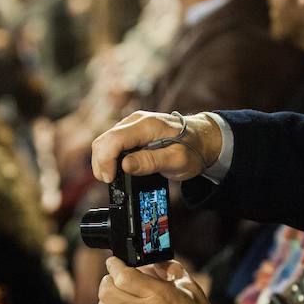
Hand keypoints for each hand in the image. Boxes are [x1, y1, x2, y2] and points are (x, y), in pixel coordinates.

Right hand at [91, 111, 221, 182]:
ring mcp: (131, 124)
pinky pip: (112, 143)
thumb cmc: (192, 149)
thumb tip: (125, 166)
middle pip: (104, 141)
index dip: (105, 161)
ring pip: (104, 142)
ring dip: (103, 162)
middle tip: (110, 183)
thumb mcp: (177, 160)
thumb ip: (151, 162)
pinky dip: (110, 158)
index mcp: (147, 125)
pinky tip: (118, 170)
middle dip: (101, 164)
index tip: (110, 179)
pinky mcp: (130, 131)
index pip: (113, 140)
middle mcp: (136, 121)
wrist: (202, 139)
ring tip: (113, 178)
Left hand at [97, 257, 223, 303]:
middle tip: (113, 279)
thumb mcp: (191, 288)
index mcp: (159, 295)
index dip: (114, 266)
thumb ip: (171, 270)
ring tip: (115, 298)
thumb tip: (153, 261)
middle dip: (107, 281)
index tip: (114, 263)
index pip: (122, 276)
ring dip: (106, 301)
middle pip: (107, 292)